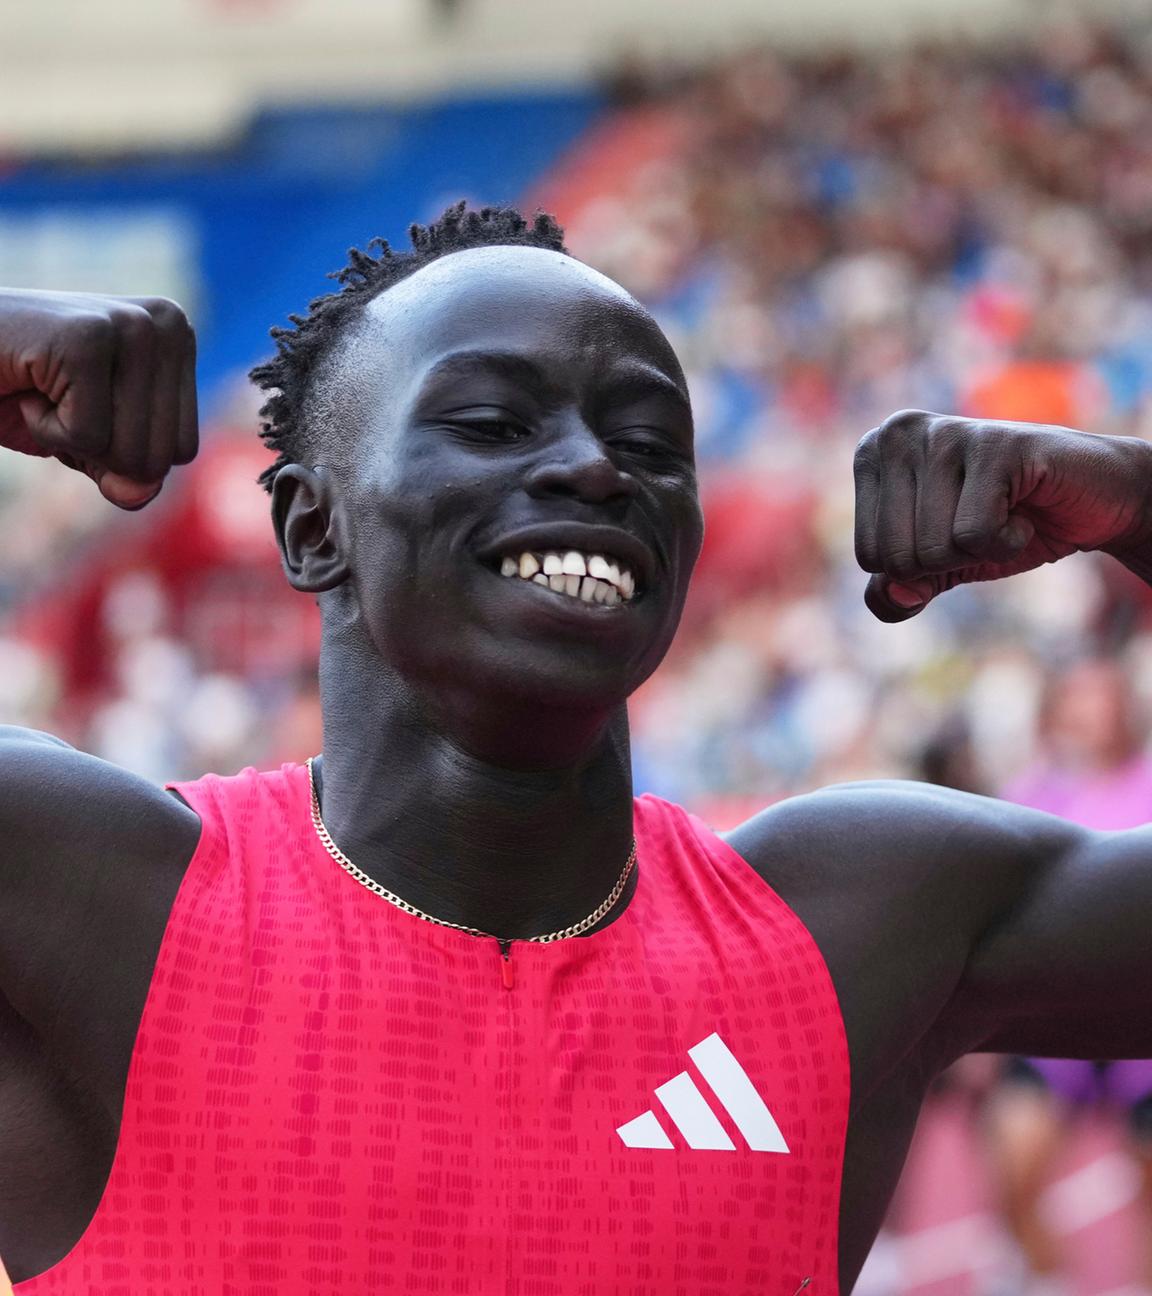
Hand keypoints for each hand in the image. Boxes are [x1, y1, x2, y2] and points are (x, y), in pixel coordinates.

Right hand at [0, 288, 197, 508]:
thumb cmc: (23, 392)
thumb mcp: (90, 443)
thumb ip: (127, 475)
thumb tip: (141, 493)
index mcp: (178, 338)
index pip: (182, 450)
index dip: (122, 450)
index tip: (83, 401)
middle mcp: (166, 324)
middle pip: (160, 456)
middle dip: (98, 449)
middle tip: (58, 396)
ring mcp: (132, 326)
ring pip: (128, 451)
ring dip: (71, 439)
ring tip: (44, 387)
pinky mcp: (89, 338)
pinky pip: (88, 437)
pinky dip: (45, 429)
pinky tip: (27, 382)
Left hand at [853, 410, 1151, 620]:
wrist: (1093, 500)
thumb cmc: (1002, 526)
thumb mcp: (937, 568)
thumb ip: (895, 592)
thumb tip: (896, 595)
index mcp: (872, 454)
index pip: (870, 556)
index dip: (919, 567)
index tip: (952, 529)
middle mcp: (899, 433)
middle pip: (898, 556)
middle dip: (948, 561)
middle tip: (982, 523)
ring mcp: (946, 433)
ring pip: (934, 549)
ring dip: (981, 550)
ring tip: (1005, 512)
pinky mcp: (995, 445)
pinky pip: (973, 535)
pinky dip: (1008, 542)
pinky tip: (1024, 510)